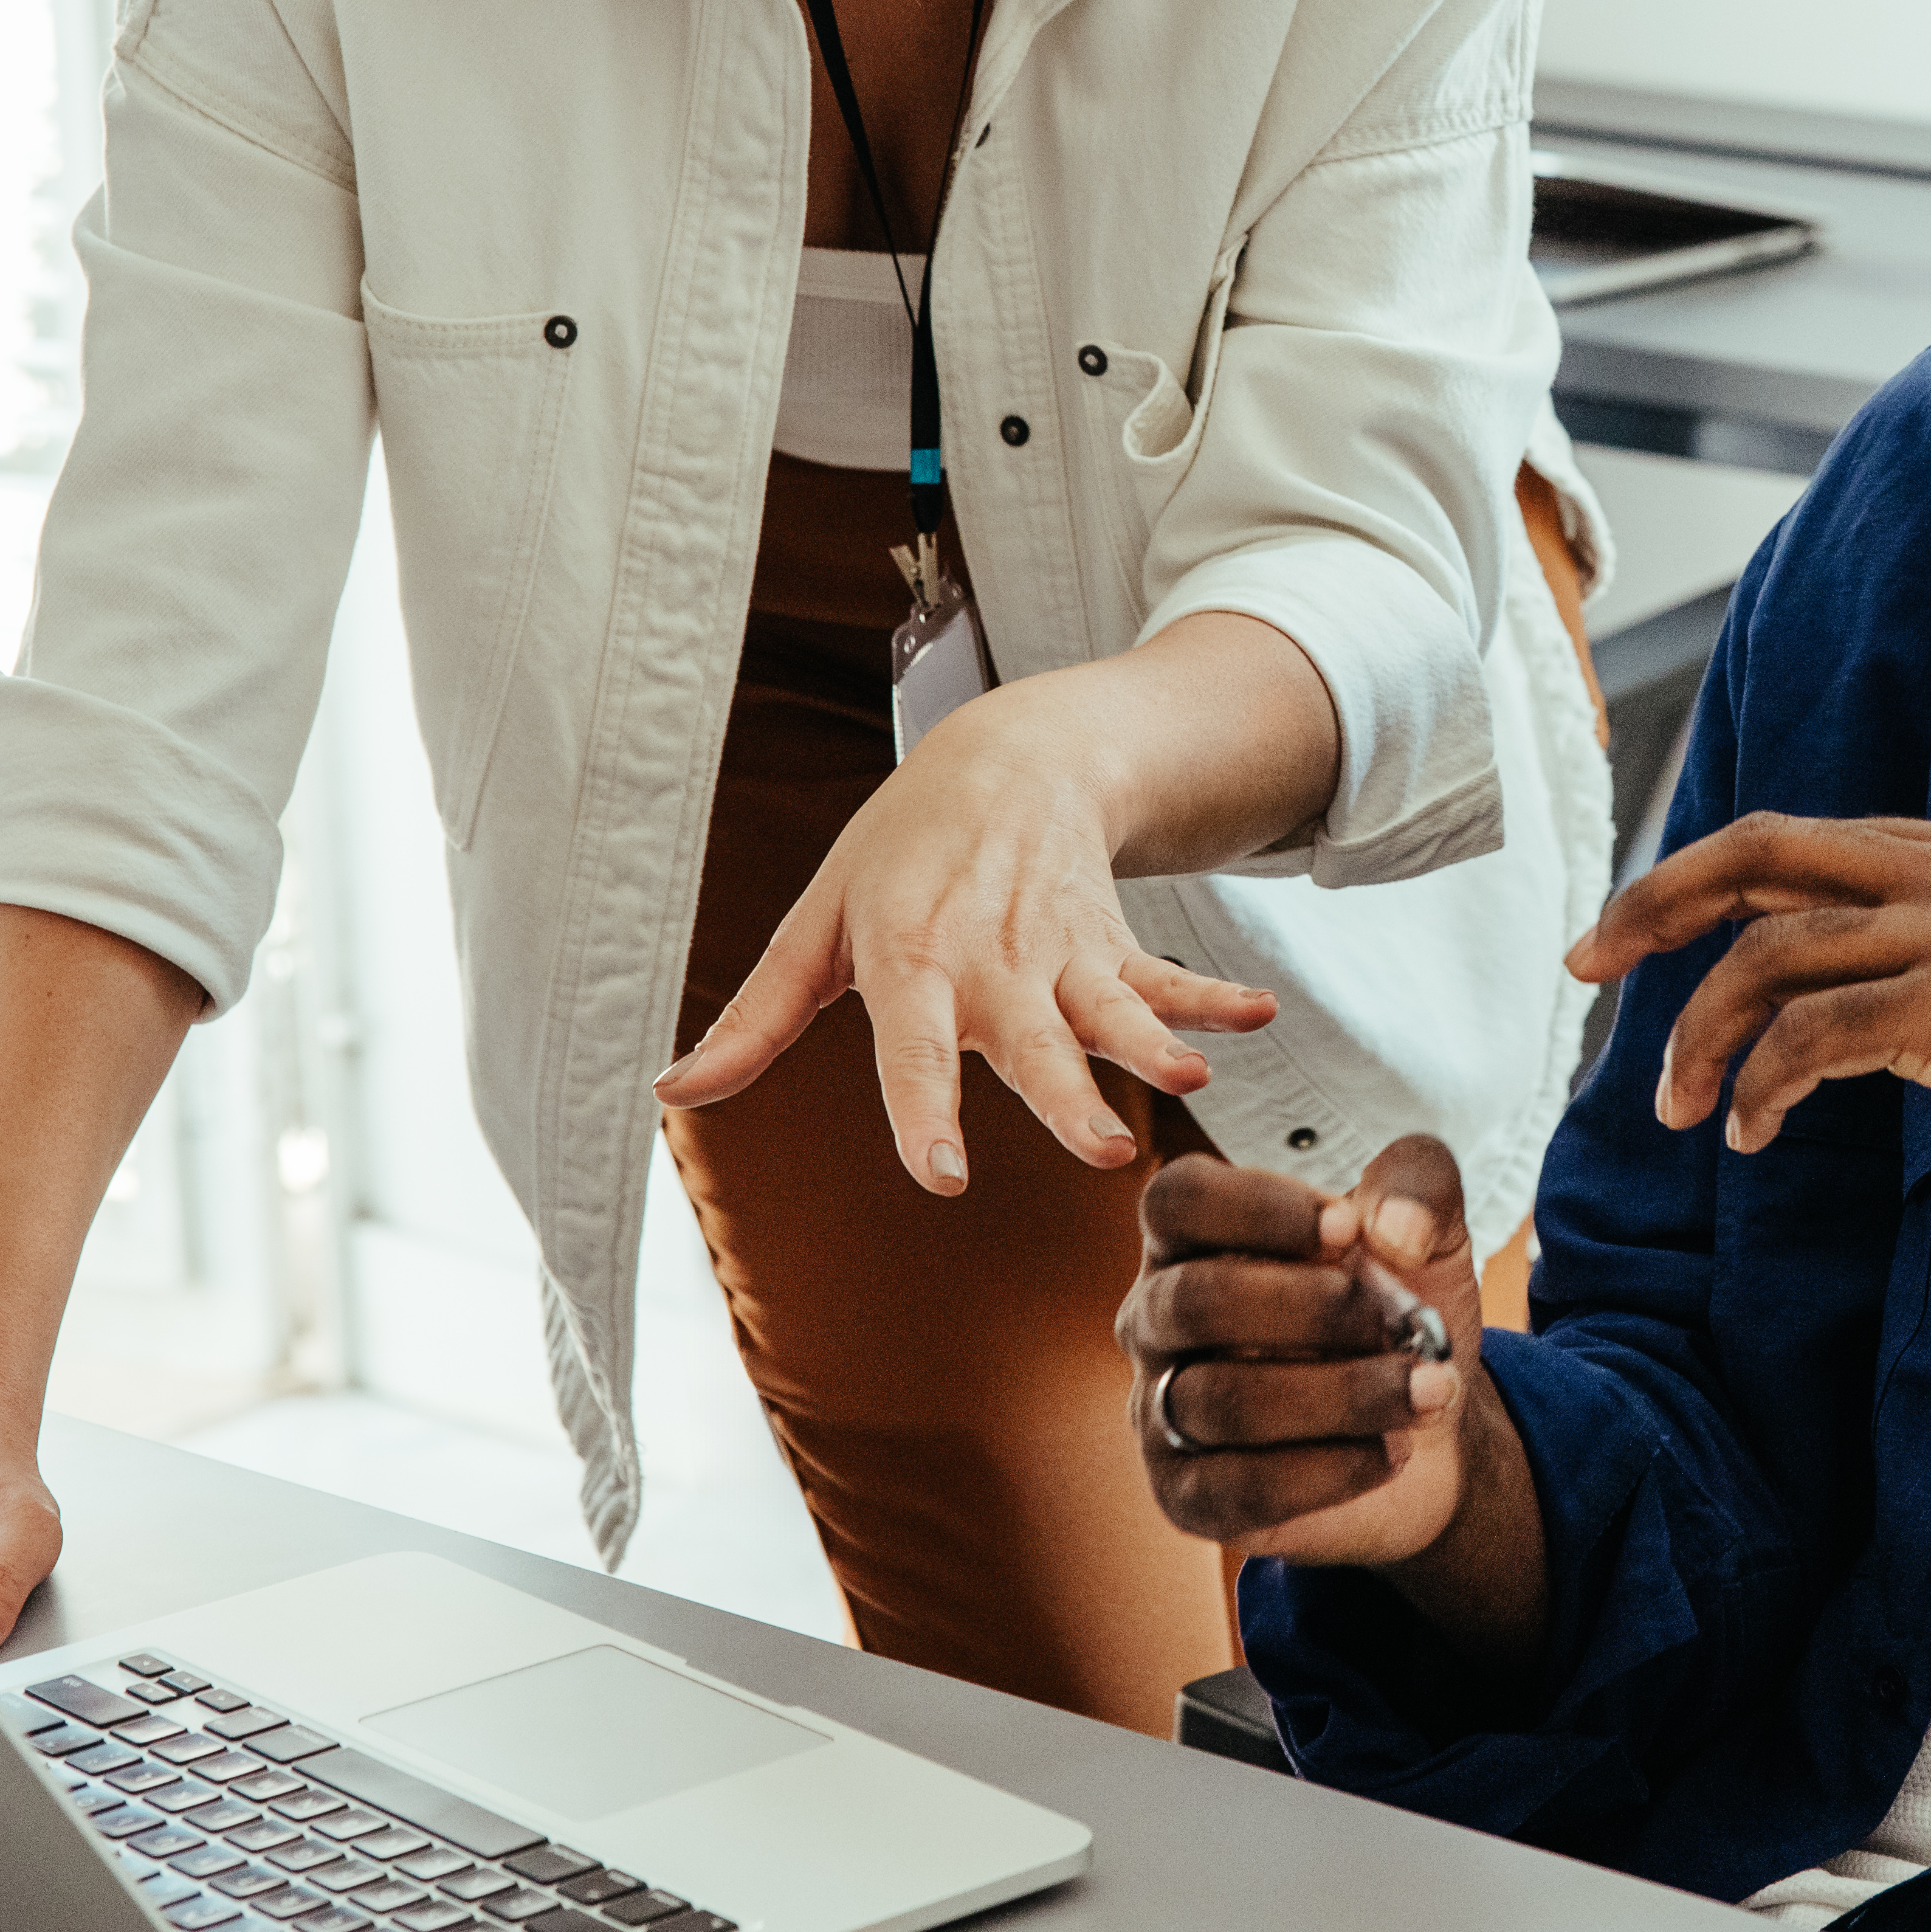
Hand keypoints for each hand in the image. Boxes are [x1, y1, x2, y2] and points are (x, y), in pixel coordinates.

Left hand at [658, 664, 1280, 1184]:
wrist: (1007, 757)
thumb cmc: (899, 852)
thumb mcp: (817, 923)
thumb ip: (756, 1017)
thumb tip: (672, 1091)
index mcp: (910, 963)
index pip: (914, 1050)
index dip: (927, 1110)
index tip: (942, 1174)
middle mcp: (991, 963)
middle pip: (1031, 1043)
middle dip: (1066, 1096)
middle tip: (1100, 1150)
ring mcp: (1060, 951)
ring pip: (1109, 1010)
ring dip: (1154, 1045)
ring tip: (1193, 1081)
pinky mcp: (1111, 943)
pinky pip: (1166, 975)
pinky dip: (1214, 997)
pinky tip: (1258, 1016)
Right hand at [1117, 1133, 1484, 1567]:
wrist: (1429, 1429)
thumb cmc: (1400, 1315)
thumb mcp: (1428, 1233)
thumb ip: (1420, 1185)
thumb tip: (1393, 1226)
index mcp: (1197, 1237)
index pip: (1180, 1199)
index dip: (1257, 1208)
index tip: (1348, 1229)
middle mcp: (1159, 1318)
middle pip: (1196, 1300)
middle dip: (1314, 1310)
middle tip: (1401, 1324)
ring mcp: (1161, 1410)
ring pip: (1222, 1401)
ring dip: (1343, 1395)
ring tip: (1428, 1390)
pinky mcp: (1188, 1495)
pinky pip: (1237, 1487)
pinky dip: (1328, 1470)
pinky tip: (1391, 1451)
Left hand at [1577, 811, 1930, 1246]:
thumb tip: (1846, 990)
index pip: (1789, 841)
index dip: (1690, 879)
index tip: (1622, 936)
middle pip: (1755, 858)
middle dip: (1653, 906)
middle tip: (1587, 967)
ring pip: (1767, 961)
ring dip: (1701, 1040)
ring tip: (1687, 1113)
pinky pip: (1812, 1038)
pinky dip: (1761, 1089)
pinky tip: (1754, 1136)